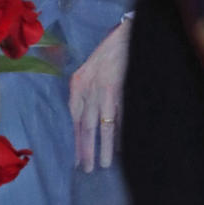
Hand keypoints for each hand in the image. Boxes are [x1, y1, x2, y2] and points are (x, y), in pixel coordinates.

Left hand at [68, 19, 130, 171]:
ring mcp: (109, 91)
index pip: (76, 120)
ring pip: (106, 125)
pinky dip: (123, 132)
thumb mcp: (86, 72)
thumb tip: (81, 121)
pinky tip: (123, 146)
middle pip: (88, 126)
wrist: (127, 36)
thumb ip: (82, 94)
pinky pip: (123, 117)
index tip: (77, 160)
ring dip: (105, 146)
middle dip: (88, 149)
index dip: (77, 141)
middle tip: (88, 168)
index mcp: (79, 85)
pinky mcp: (125, 90)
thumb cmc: (107, 54)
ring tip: (105, 163)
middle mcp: (91, 89)